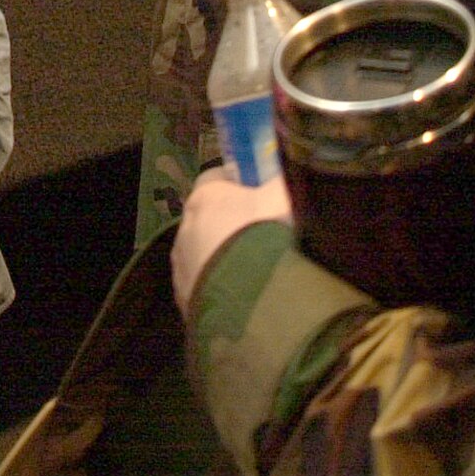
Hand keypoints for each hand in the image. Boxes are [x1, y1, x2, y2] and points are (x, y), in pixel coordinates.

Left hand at [171, 168, 291, 316]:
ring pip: (208, 258)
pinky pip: (210, 291)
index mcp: (204, 198)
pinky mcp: (189, 305)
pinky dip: (227, 292)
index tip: (264, 193)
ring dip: (230, 261)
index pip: (217, 179)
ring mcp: (183, 271)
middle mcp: (185, 231)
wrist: (253, 304)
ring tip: (264, 274)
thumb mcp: (286, 196)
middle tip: (270, 237)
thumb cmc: (268, 236)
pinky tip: (252, 300)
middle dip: (236, 226)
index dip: (241, 183)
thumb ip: (285, 179)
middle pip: (211, 220)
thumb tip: (290, 170)